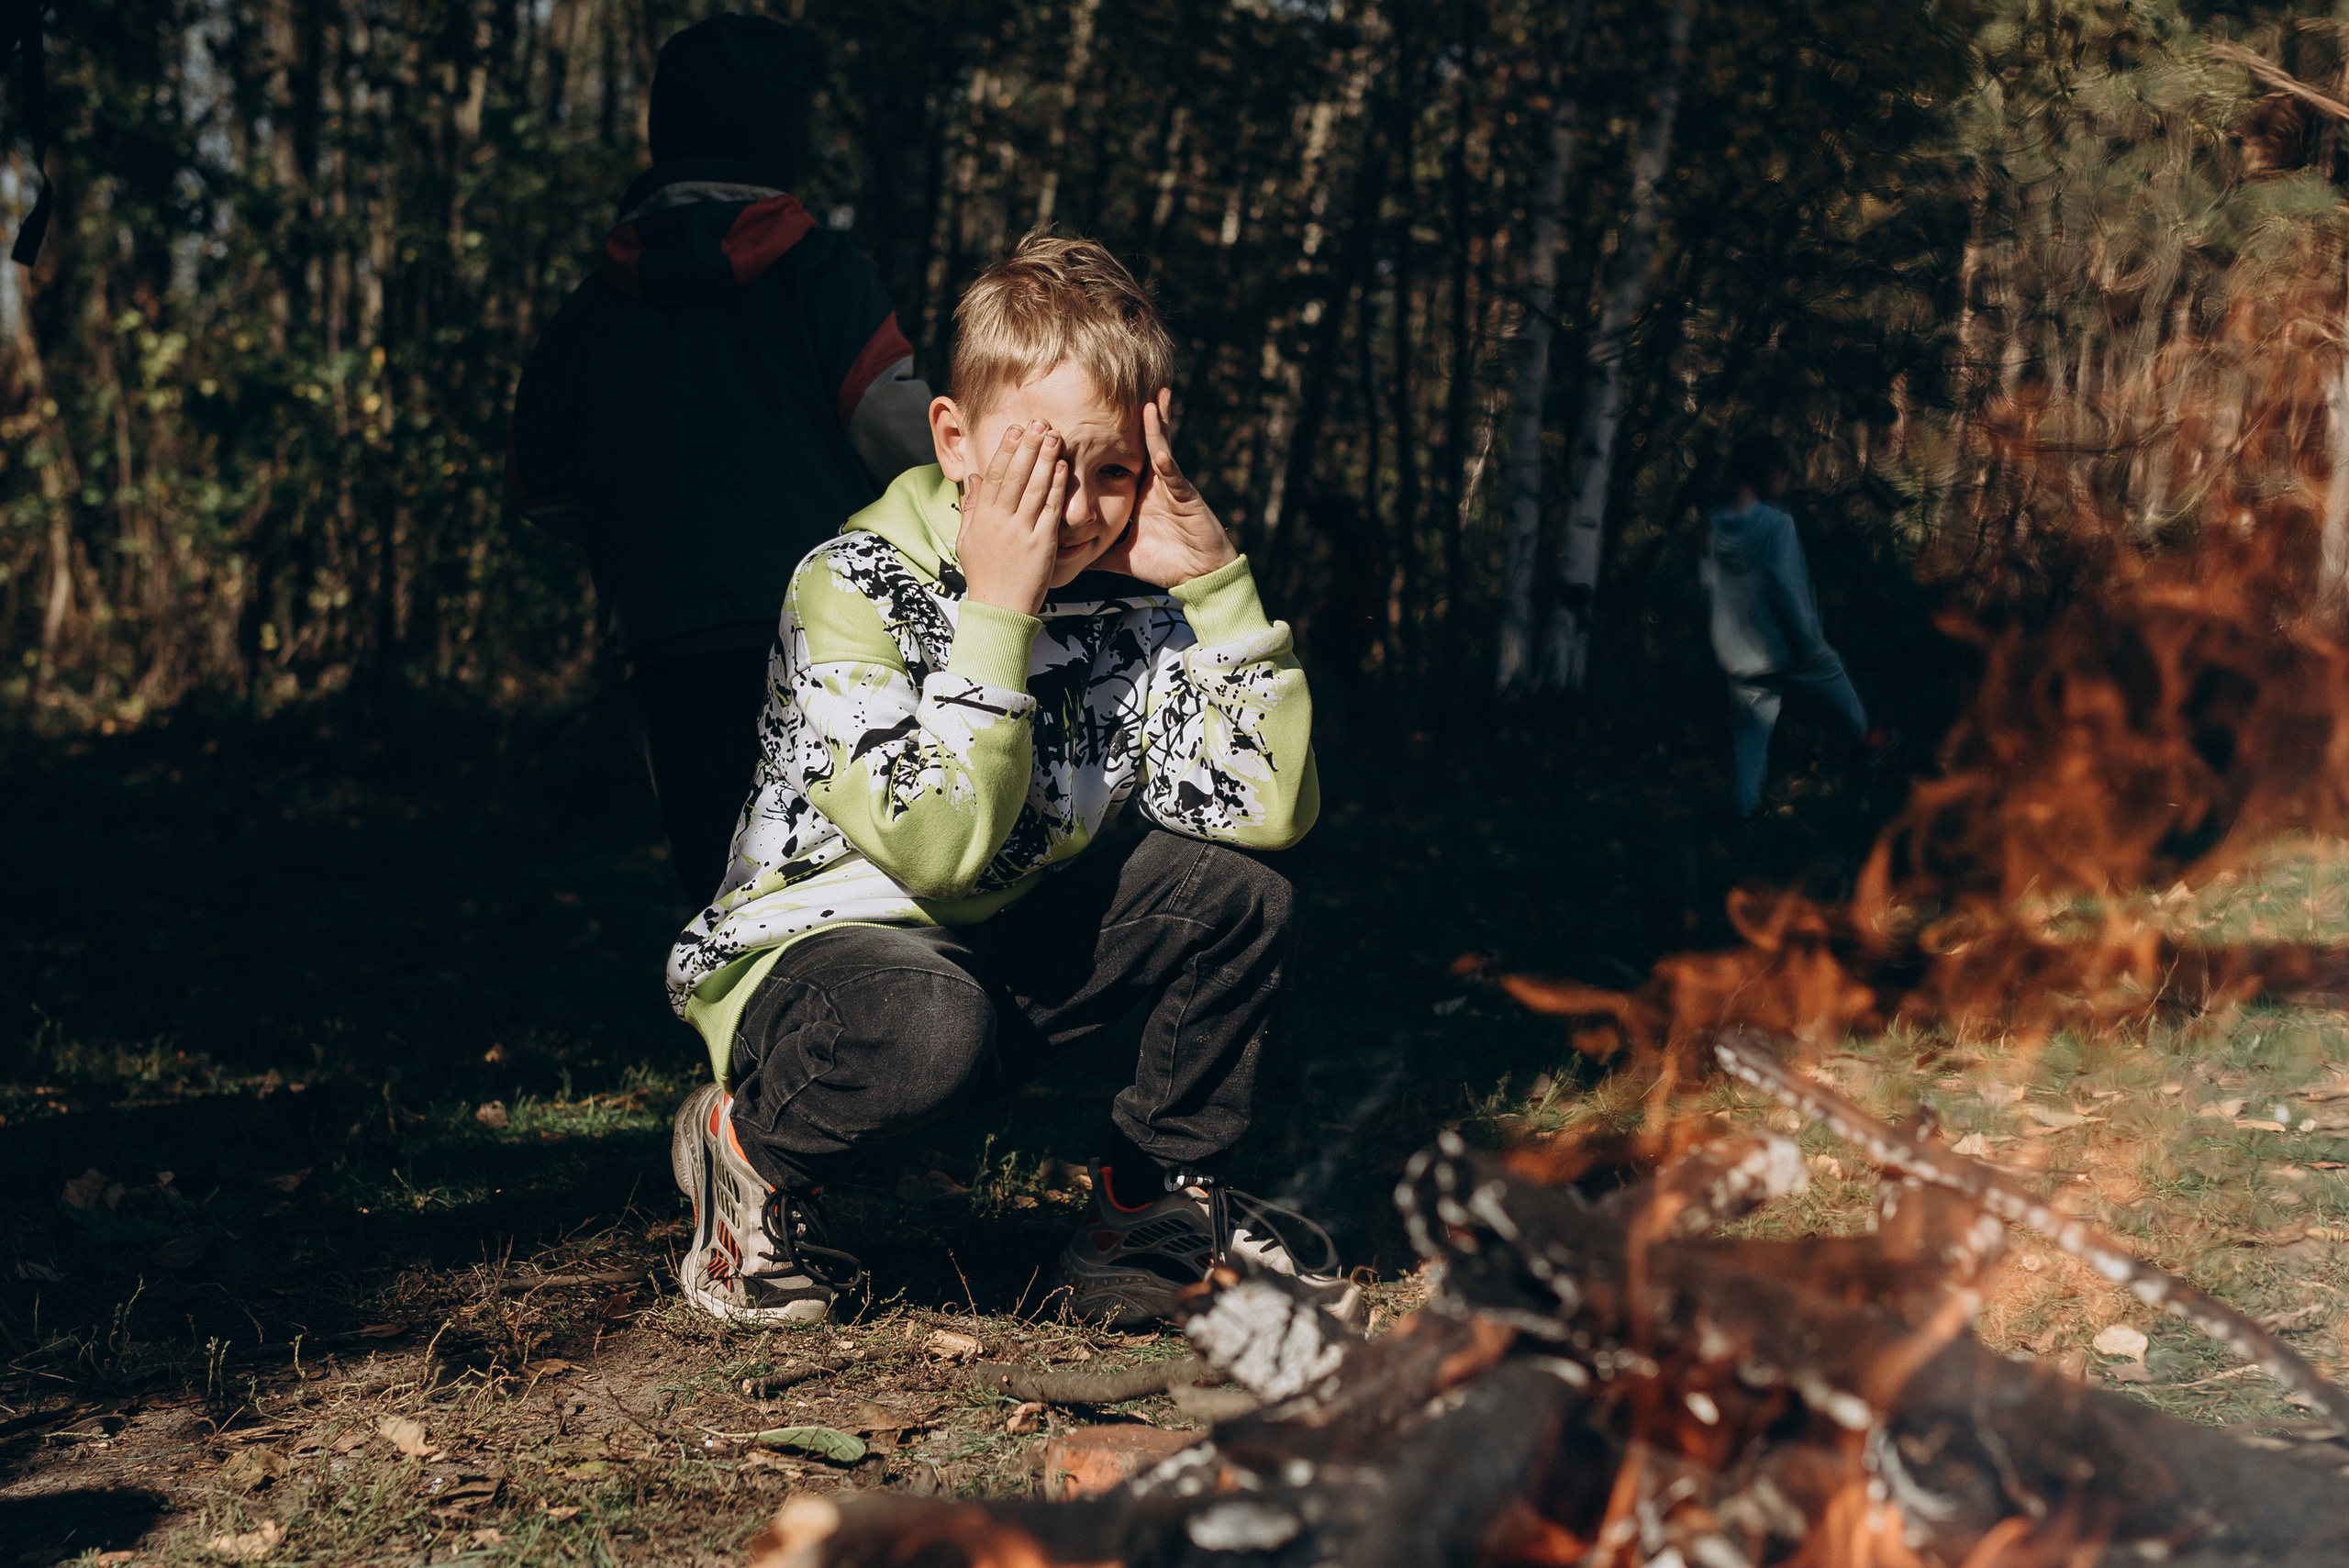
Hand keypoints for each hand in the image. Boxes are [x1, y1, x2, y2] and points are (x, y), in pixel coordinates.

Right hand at [956, 420, 1067, 615]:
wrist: (1000, 607)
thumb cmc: (983, 573)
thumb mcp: (967, 539)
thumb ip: (972, 507)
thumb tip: (974, 477)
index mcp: (983, 517)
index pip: (994, 475)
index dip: (1006, 450)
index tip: (1015, 430)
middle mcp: (1001, 521)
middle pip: (1015, 476)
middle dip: (1028, 447)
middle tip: (1039, 424)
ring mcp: (1022, 532)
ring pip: (1035, 489)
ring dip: (1046, 460)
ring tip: (1054, 437)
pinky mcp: (1042, 544)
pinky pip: (1051, 511)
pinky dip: (1057, 488)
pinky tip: (1063, 469)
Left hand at [1097, 390, 1237, 588]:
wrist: (1198, 577)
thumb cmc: (1165, 564)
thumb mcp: (1122, 557)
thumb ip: (1099, 552)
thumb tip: (1068, 555)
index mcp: (1141, 493)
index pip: (1124, 459)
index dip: (1113, 439)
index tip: (1095, 417)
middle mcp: (1156, 484)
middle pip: (1145, 444)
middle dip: (1142, 418)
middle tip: (1133, 388)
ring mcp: (1172, 488)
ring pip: (1162, 450)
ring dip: (1156, 428)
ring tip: (1150, 403)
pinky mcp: (1186, 498)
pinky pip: (1174, 476)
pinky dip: (1167, 462)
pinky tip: (1160, 449)